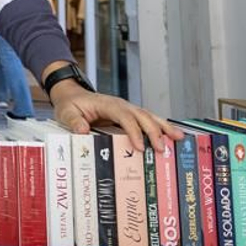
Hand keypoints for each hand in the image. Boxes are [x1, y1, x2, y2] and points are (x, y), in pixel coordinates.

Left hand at [50, 81, 181, 150]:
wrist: (72, 96)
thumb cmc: (70, 104)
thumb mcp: (66, 112)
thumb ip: (73, 121)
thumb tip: (82, 130)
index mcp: (107, 104)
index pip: (124, 116)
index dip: (133, 131)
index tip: (140, 147)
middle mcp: (121, 105)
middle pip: (142, 116)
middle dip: (154, 131)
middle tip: (162, 149)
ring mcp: (127, 109)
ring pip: (149, 116)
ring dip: (164, 127)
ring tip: (179, 138)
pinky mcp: (130, 115)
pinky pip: (148, 120)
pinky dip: (161, 127)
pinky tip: (173, 136)